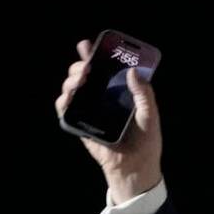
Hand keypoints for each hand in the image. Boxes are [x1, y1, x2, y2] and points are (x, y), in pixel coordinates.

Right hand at [54, 39, 163, 201]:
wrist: (136, 169)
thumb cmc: (146, 142)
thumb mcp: (150, 115)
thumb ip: (144, 94)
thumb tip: (133, 71)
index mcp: (117, 93)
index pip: (103, 69)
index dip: (94, 54)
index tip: (88, 44)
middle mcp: (100, 99)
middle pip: (84, 75)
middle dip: (81, 65)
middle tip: (87, 65)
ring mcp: (88, 111)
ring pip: (72, 89)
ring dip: (71, 80)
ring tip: (81, 78)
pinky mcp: (80, 126)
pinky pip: (65, 111)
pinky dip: (63, 101)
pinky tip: (69, 96)